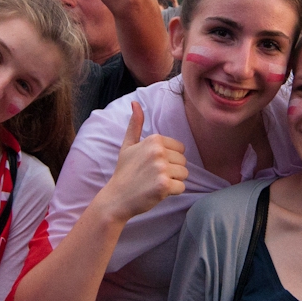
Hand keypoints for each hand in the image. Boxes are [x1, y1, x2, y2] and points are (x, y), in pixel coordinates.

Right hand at [100, 102, 187, 222]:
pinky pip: (182, 187)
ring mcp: (161, 168)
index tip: (153, 165)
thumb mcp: (128, 145)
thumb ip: (135, 125)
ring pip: (184, 174)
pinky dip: (172, 192)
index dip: (170, 159)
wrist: (117, 197)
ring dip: (174, 181)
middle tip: (154, 176)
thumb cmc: (125, 171)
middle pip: (184, 161)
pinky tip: (158, 192)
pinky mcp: (164, 185)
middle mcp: (159, 151)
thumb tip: (135, 103)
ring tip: (156, 183)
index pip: (180, 149)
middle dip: (173, 170)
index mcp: (154, 140)